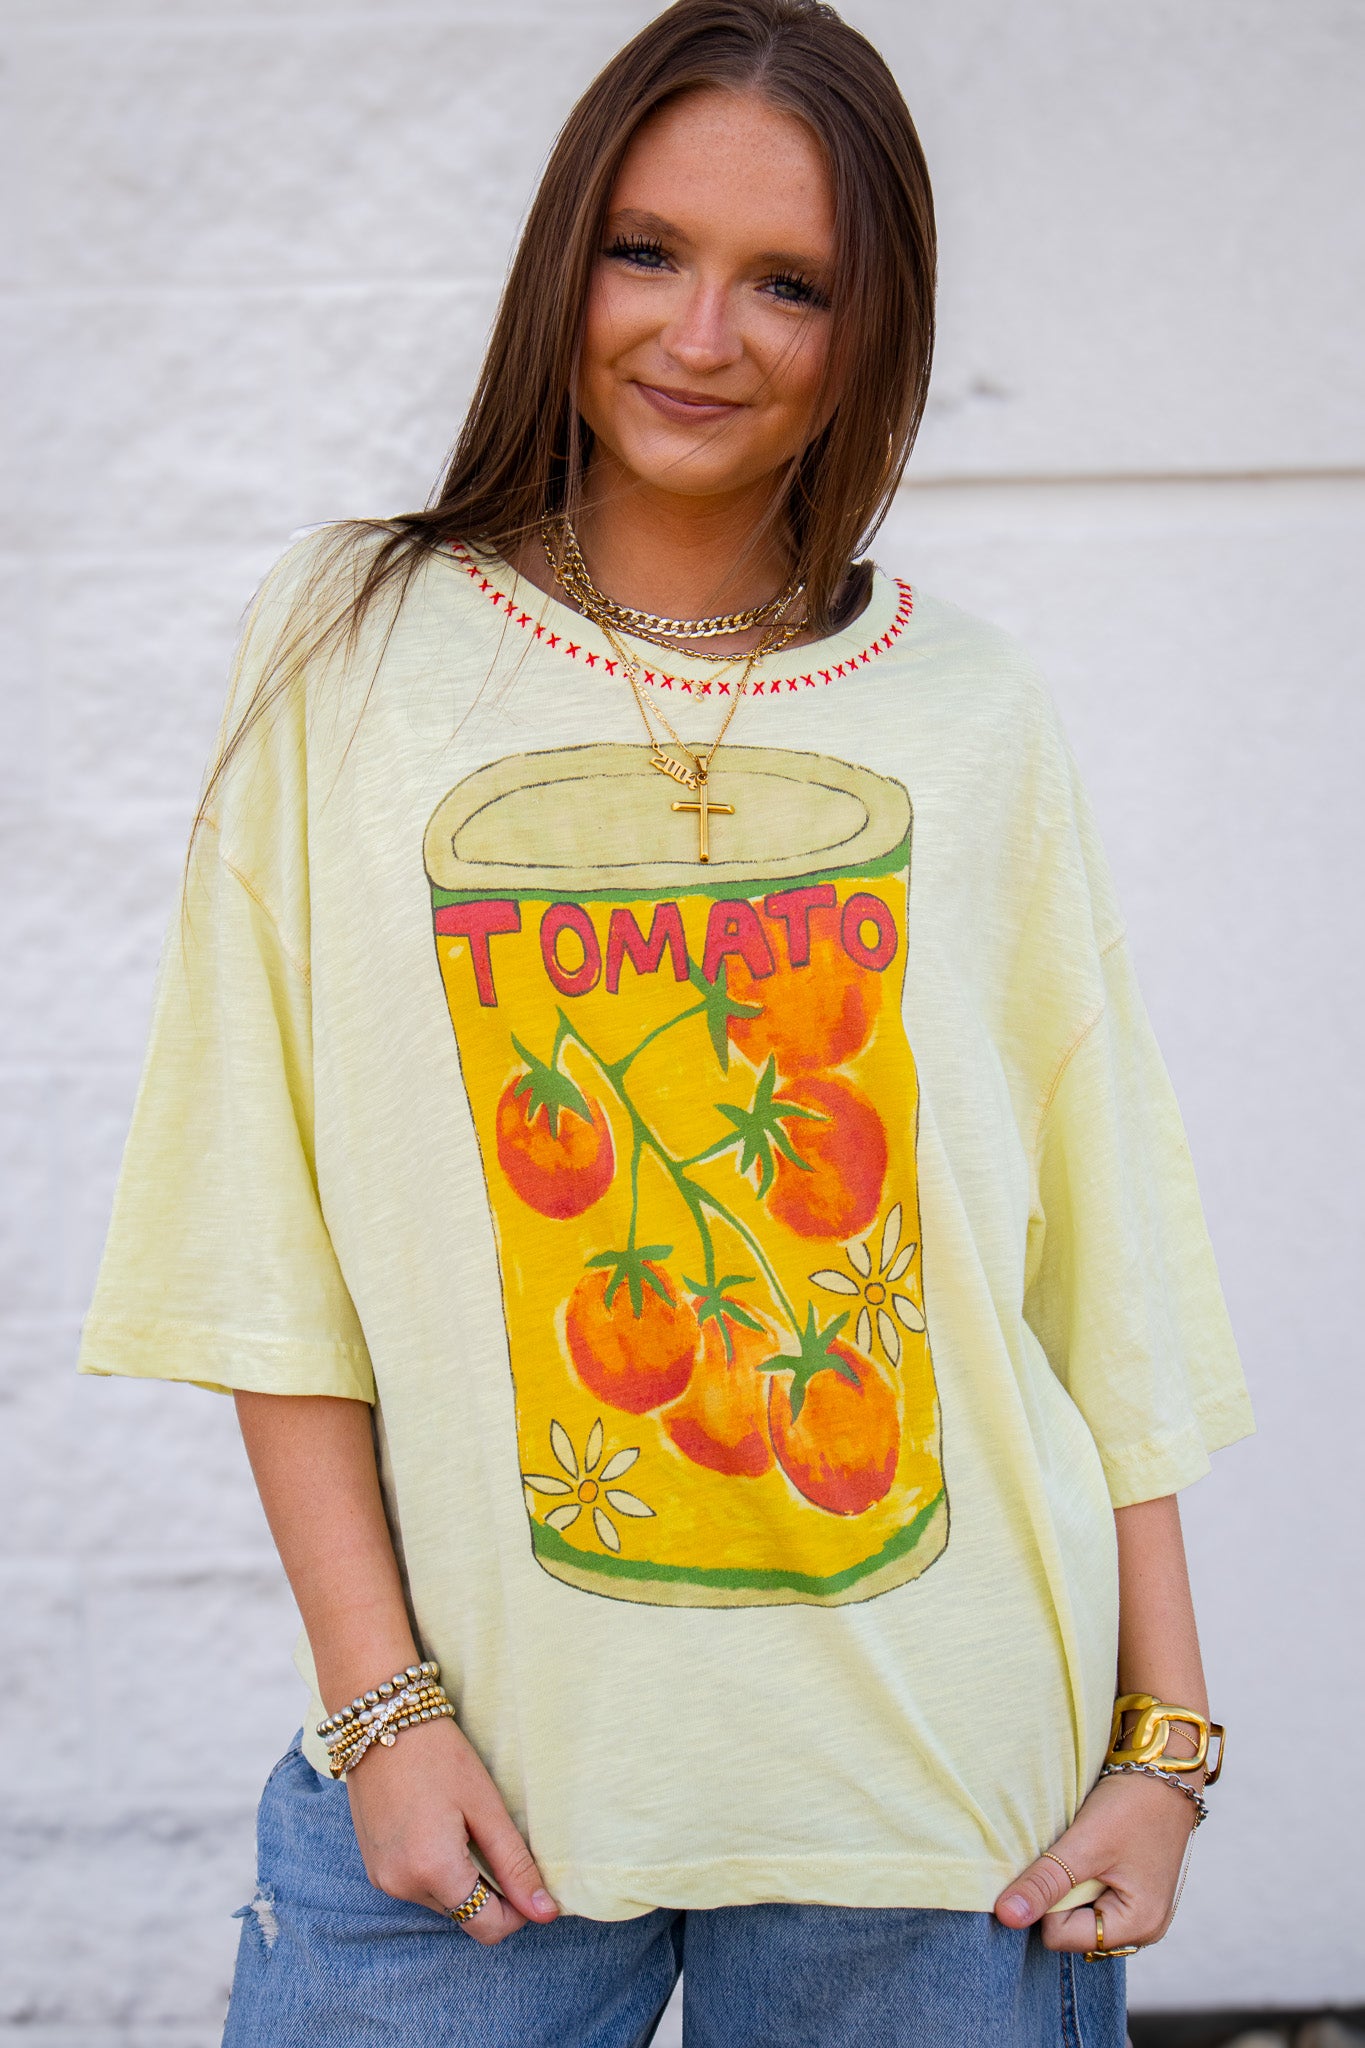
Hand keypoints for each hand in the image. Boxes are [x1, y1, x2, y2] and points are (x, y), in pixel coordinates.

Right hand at [345, 1715, 559, 1945]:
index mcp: (432, 1872)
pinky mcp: (374, 1868)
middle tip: (493, 1836)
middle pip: (464, 1915)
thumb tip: (545, 1913)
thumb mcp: (486, 1807)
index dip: (516, 1911)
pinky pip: (417, 1886)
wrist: (381, 1722)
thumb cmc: (439, 1755)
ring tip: (462, 1826)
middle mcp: (401, 1887)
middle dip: (488, 1890)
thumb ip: (515, 1865)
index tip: (526, 1876)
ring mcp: (382, 1879)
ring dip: (461, 1879)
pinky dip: (437, 1869)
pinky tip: (439, 1828)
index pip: (486, 1928)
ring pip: (441, 1902)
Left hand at [994, 1768, 1199, 1952]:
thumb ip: (1045, 1883)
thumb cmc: (1132, 1805)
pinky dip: (1081, 1877)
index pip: (1061, 1936)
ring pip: (1078, 1913)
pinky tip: (1090, 1852)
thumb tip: (1007, 1917)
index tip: (1061, 1860)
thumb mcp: (1085, 1844)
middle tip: (1073, 1853)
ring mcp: (1139, 1913)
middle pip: (1070, 1929)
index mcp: (1138, 1926)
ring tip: (1083, 1850)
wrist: (1163, 1771)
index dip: (1048, 1900)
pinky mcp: (1133, 1894)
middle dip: (1060, 1894)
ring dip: (1069, 1884)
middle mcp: (1143, 1929)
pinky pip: (1091, 1899)